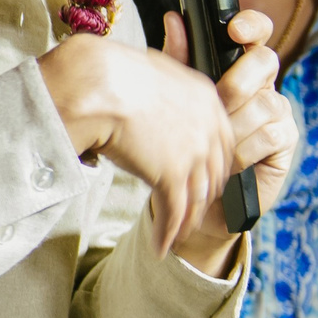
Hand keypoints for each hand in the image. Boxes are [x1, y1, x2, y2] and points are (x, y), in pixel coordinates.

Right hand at [37, 33, 237, 255]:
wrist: (96, 84)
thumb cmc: (109, 71)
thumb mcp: (150, 70)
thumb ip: (162, 88)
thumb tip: (149, 96)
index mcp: (205, 98)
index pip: (220, 142)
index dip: (210, 166)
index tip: (199, 180)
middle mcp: (207, 127)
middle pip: (213, 173)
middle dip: (202, 198)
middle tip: (190, 213)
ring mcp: (193, 153)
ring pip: (196, 198)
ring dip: (185, 222)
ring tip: (175, 237)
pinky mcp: (172, 175)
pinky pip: (174, 212)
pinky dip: (167, 233)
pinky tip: (161, 246)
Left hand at [164, 8, 298, 258]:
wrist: (196, 196)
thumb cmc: (186, 141)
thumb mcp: (178, 99)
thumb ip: (179, 60)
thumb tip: (174, 19)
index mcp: (239, 67)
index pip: (257, 34)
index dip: (252, 26)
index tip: (234, 30)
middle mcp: (264, 84)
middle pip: (266, 61)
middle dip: (238, 81)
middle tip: (218, 101)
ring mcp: (279, 112)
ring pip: (263, 102)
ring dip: (234, 124)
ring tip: (213, 142)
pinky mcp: (287, 141)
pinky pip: (268, 135)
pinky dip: (243, 149)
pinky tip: (229, 162)